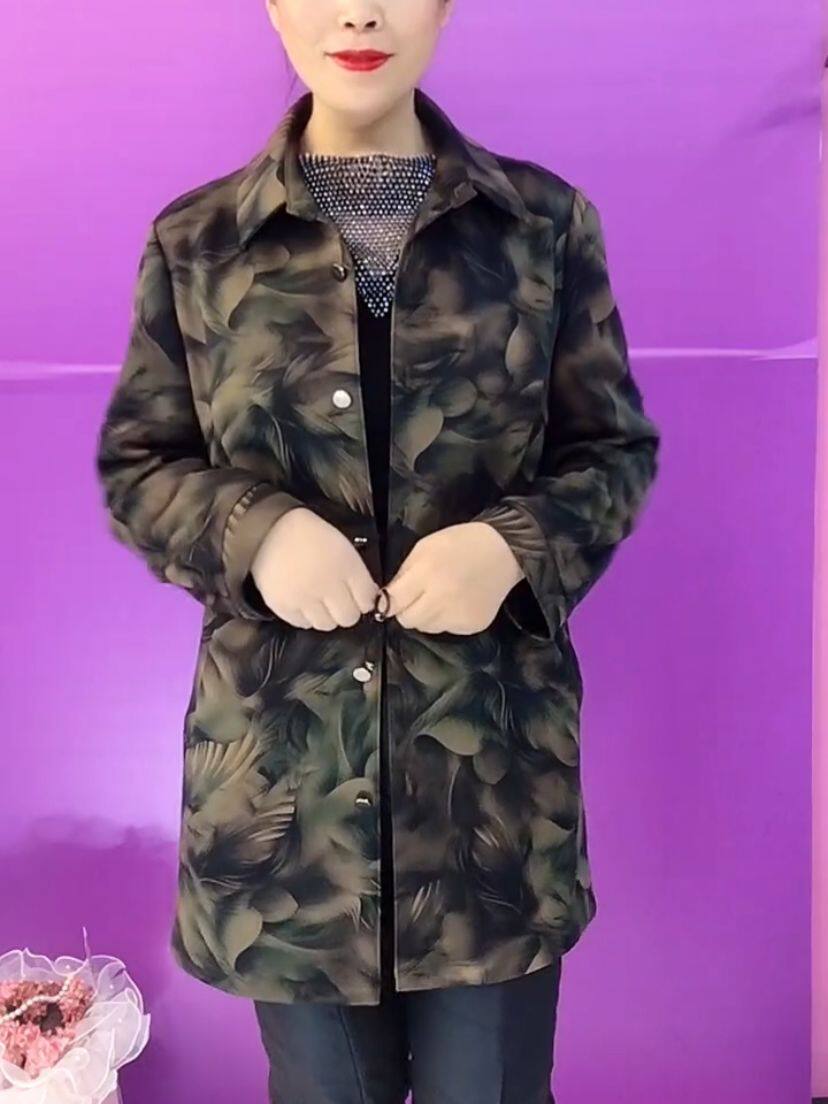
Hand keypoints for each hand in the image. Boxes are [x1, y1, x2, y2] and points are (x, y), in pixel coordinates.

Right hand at [251, 508, 380, 629]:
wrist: (271, 529)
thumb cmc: (311, 535)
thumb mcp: (342, 546)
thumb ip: (357, 574)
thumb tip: (369, 599)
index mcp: (346, 566)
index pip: (366, 601)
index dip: (364, 601)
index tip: (358, 598)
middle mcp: (327, 585)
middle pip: (348, 618)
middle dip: (346, 611)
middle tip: (338, 602)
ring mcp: (304, 597)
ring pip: (326, 625)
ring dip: (325, 616)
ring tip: (318, 602)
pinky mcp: (283, 605)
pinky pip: (302, 624)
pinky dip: (305, 616)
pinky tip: (302, 602)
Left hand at [383, 522, 523, 633]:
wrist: (504, 551)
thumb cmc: (460, 543)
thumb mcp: (424, 547)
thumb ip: (404, 573)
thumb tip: (388, 598)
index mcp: (427, 574)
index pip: (393, 603)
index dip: (388, 602)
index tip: (390, 599)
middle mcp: (442, 599)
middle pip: (407, 620)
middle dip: (407, 610)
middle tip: (417, 597)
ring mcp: (459, 616)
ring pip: (426, 627)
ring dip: (427, 615)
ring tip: (441, 597)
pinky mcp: (473, 625)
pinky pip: (447, 629)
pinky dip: (447, 619)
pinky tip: (458, 602)